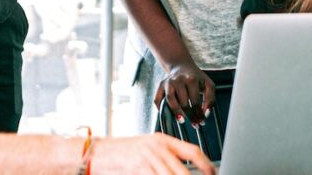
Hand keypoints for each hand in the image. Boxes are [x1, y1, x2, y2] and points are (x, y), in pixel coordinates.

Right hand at [88, 134, 214, 174]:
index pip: (192, 151)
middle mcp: (158, 149)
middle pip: (185, 172)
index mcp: (163, 140)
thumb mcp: (148, 148)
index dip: (207, 165)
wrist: (98, 153)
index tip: (213, 173)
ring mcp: (148, 160)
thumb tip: (184, 170)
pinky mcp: (139, 170)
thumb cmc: (123, 152)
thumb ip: (166, 156)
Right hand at [154, 63, 215, 126]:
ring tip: (182, 121)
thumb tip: (205, 114)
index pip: (195, 100)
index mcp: (191, 79)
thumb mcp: (208, 84)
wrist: (181, 65)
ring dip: (176, 112)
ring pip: (170, 100)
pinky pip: (157, 99)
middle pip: (183, 101)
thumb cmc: (196, 78)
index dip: (199, 113)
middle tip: (195, 124)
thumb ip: (210, 98)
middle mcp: (178, 80)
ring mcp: (168, 82)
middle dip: (190, 115)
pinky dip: (160, 108)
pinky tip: (168, 115)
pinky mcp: (160, 85)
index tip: (202, 121)